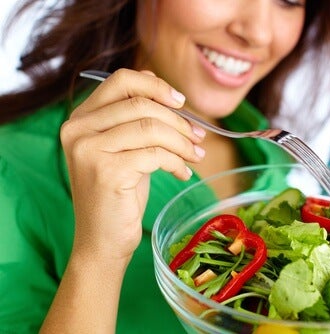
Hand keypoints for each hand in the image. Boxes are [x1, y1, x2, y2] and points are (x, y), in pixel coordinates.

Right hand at [60, 68, 205, 260]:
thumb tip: (164, 88)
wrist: (103, 240)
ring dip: (182, 142)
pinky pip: (156, 154)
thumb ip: (136, 119)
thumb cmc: (119, 194)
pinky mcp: (106, 171)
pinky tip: (183, 173)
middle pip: (142, 104)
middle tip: (198, 137)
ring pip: (152, 128)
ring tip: (195, 156)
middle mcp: (78, 129)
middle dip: (178, 120)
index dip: (156, 85)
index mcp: (81, 118)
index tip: (181, 102)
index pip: (121, 80)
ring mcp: (89, 150)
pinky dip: (177, 162)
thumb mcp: (126, 149)